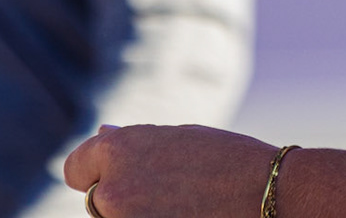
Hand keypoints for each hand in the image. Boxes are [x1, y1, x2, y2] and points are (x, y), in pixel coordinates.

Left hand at [63, 125, 275, 217]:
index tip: (119, 176)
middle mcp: (112, 191)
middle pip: (97, 201)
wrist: (270, 195)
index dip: (96, 171)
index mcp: (116, 151)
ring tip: (183, 204)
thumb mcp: (176, 138)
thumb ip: (133, 143)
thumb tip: (101, 135)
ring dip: (138, 214)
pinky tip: (188, 214)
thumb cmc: (228, 160)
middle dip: (122, 197)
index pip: (75, 168)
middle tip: (167, 192)